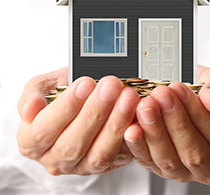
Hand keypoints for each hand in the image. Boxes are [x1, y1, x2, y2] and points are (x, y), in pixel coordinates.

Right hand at [17, 67, 139, 174]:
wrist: (84, 99)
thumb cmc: (63, 92)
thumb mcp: (44, 86)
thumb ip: (33, 94)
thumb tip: (30, 108)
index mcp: (32, 142)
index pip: (44, 131)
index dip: (65, 108)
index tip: (85, 84)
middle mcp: (56, 159)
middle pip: (73, 144)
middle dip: (95, 112)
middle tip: (111, 86)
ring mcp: (83, 165)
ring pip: (99, 153)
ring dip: (116, 124)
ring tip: (128, 97)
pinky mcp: (108, 164)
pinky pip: (121, 155)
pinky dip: (132, 136)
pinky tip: (138, 115)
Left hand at [124, 66, 209, 184]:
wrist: (186, 98)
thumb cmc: (204, 92)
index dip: (198, 113)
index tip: (179, 89)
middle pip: (194, 152)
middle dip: (175, 121)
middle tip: (160, 95)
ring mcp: (184, 171)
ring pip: (169, 160)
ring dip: (155, 132)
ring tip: (146, 106)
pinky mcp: (159, 168)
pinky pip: (148, 161)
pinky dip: (138, 145)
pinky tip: (132, 128)